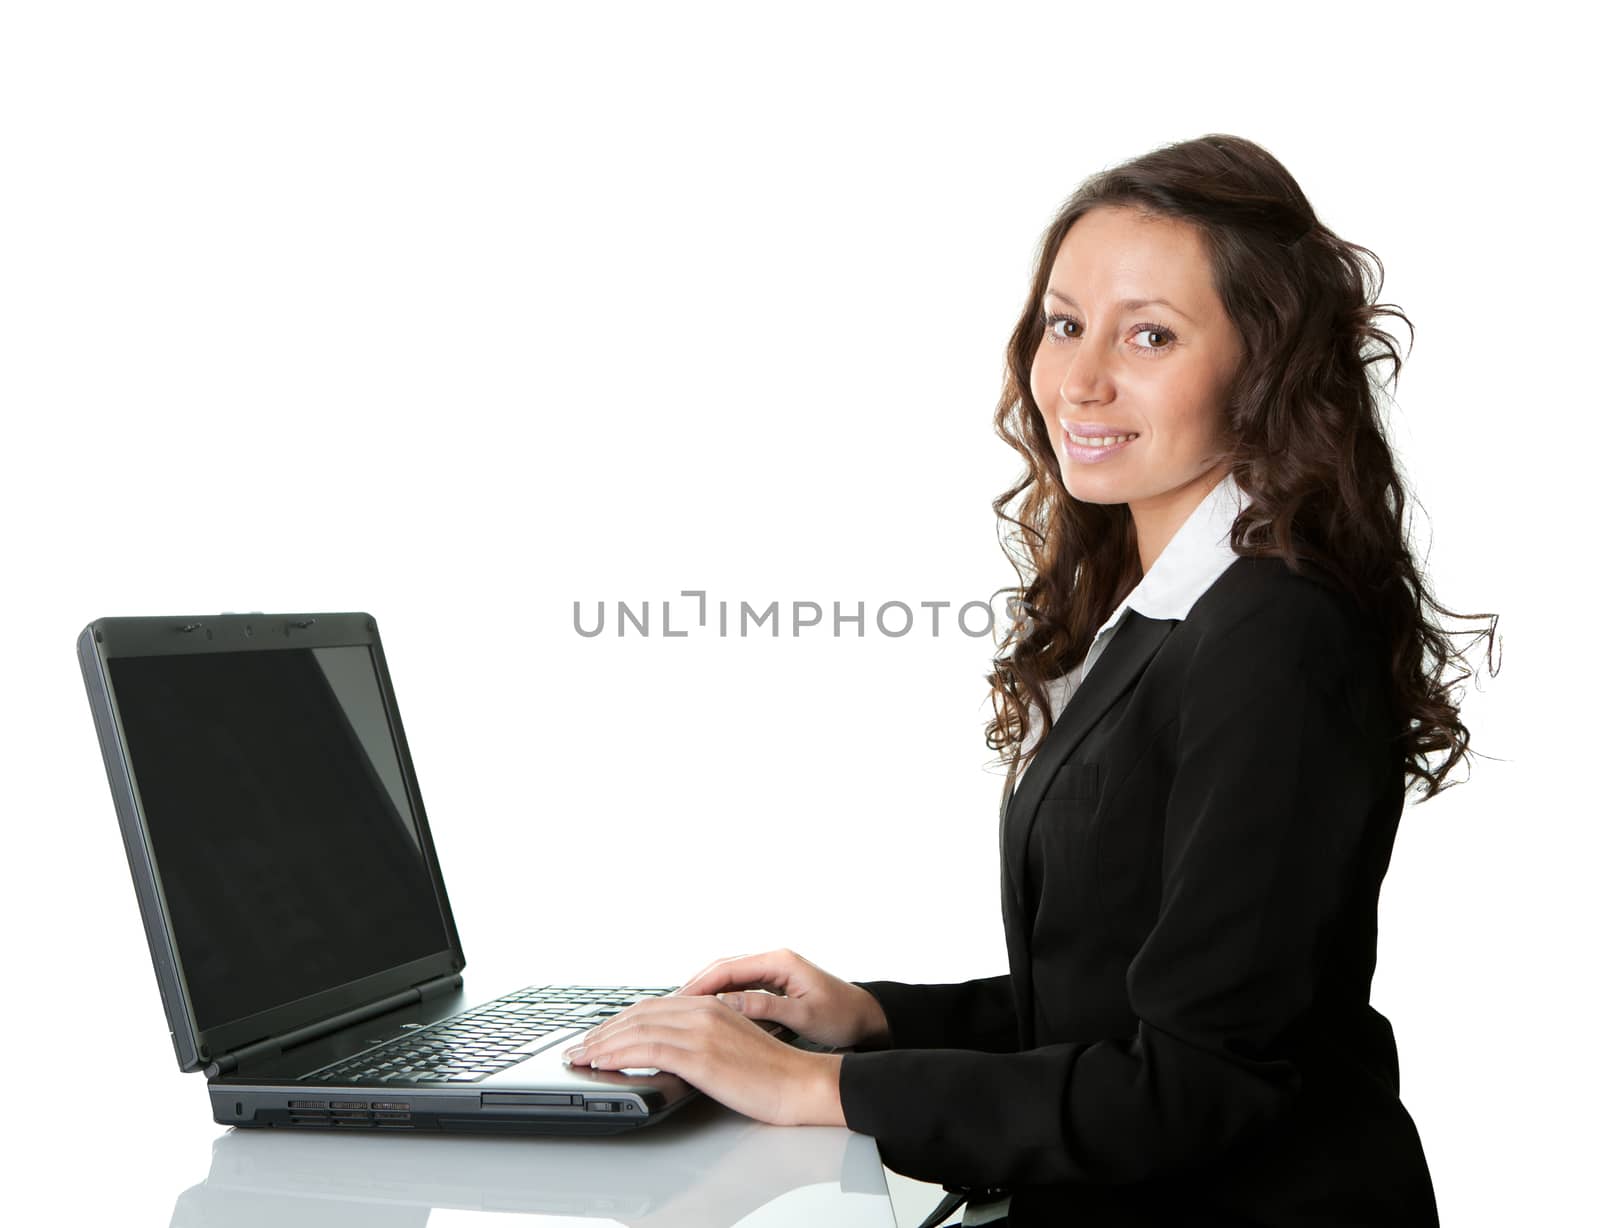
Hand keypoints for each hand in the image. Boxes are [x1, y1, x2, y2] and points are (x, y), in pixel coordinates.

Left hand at [559, 994, 844, 1125]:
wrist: (800, 1084)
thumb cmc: (770, 1072)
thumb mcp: (731, 1043)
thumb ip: (701, 1037)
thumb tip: (667, 1048)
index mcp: (711, 1006)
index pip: (652, 1007)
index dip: (619, 1021)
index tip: (597, 1035)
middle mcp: (703, 1011)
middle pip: (639, 1015)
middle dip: (603, 1031)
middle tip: (579, 1047)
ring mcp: (701, 1031)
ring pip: (637, 1030)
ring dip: (602, 1043)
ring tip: (581, 1057)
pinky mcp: (700, 1055)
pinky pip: (647, 1050)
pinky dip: (618, 1054)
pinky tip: (602, 1063)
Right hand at [673, 948, 890, 1049]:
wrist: (866, 1018)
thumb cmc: (842, 1016)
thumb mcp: (804, 1017)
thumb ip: (765, 1008)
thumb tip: (727, 1004)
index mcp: (780, 961)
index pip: (728, 968)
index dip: (699, 985)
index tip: (677, 1001)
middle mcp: (773, 961)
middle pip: (722, 969)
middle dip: (694, 987)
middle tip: (666, 1008)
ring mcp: (772, 971)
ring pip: (727, 979)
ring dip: (703, 993)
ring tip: (677, 1012)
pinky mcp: (773, 984)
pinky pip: (738, 988)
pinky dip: (718, 998)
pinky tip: (703, 1014)